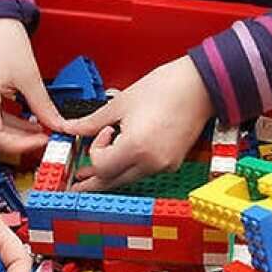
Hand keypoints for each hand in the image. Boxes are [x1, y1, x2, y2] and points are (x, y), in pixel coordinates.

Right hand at [0, 18, 66, 152]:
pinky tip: (26, 120)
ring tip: (40, 129)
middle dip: (20, 139)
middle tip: (44, 138)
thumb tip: (57, 126)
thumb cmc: (2, 36)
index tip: (41, 141)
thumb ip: (44, 106)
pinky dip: (7, 120)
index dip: (19, 145)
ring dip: (15, 131)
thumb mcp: (29, 75)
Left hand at [65, 55, 213, 190]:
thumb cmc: (165, 88)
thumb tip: (70, 128)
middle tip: (76, 186)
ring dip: (112, 172)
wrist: (200, 85)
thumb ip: (92, 122)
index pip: (103, 166)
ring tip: (95, 170)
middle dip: (93, 182)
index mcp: (137, 148)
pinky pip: (144, 171)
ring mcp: (164, 165)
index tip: (102, 132)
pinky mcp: (173, 163)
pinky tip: (124, 156)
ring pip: (129, 178)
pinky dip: (130, 165)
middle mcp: (152, 163)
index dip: (95, 150)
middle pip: (113, 181)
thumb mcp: (120, 103)